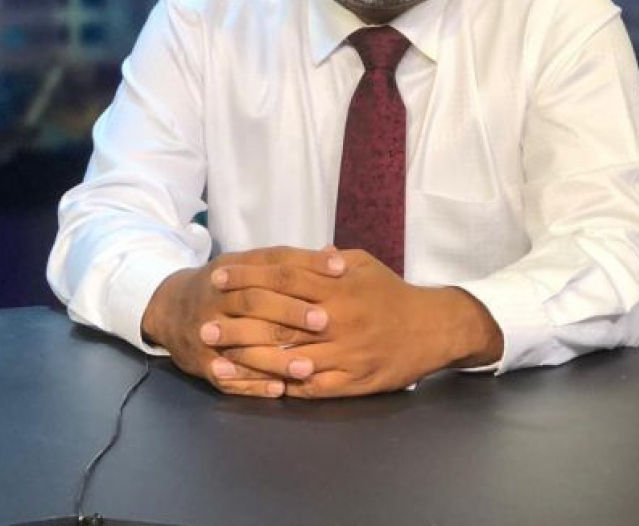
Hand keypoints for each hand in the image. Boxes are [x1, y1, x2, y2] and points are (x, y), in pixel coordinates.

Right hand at [141, 246, 346, 397]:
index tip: (340, 270)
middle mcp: (216, 296)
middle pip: (254, 301)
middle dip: (289, 311)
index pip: (271, 262)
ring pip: (241, 342)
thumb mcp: (246, 266)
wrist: (168, 309)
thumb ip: (288, 264)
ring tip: (307, 367)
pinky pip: (227, 376)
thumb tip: (334, 254)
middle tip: (324, 321)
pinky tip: (279, 390)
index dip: (306, 264)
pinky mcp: (200, 361)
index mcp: (233, 269)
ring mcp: (205, 329)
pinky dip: (253, 384)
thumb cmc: (222, 287)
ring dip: (275, 357)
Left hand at [212, 250, 503, 398]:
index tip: (218, 278)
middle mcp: (337, 320)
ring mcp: (345, 353)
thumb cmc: (392, 293)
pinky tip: (259, 387)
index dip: (248, 277)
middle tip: (203, 327)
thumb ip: (327, 259)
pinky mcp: (354, 381)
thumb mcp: (362, 264)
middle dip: (238, 325)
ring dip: (252, 362)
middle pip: (279, 322)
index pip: (283, 278)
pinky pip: (315, 386)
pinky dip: (286, 387)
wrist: (435, 328)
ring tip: (218, 364)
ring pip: (290, 359)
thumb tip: (299, 251)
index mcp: (336, 287)